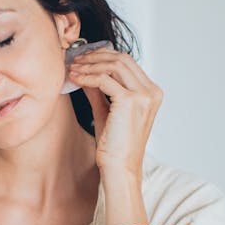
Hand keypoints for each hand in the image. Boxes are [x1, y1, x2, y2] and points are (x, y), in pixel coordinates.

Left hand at [67, 50, 162, 176]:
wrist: (119, 168)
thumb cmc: (114, 146)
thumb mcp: (106, 111)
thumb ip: (98, 90)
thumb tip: (85, 72)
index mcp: (151, 93)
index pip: (128, 63)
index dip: (104, 56)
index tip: (84, 58)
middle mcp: (151, 91)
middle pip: (122, 59)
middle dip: (96, 56)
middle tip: (76, 59)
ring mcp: (143, 95)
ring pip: (114, 65)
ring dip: (90, 64)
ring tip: (73, 68)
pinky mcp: (131, 101)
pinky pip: (104, 79)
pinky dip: (88, 76)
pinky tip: (76, 78)